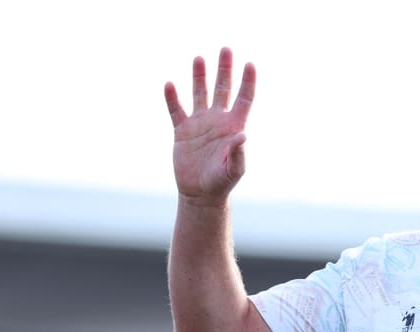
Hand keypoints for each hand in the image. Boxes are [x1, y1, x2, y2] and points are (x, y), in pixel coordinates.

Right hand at [164, 48, 255, 206]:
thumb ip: (238, 153)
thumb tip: (243, 136)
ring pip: (199, 94)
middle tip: (226, 49)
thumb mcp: (234, 169)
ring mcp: (200, 124)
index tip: (250, 64)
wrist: (200, 194)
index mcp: (234, 127)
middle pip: (223, 89)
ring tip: (199, 58)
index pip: (244, 99)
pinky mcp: (182, 132)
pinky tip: (170, 84)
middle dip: (224, 69)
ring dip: (199, 76)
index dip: (248, 82)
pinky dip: (172, 98)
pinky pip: (176, 111)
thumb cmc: (222, 182)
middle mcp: (218, 121)